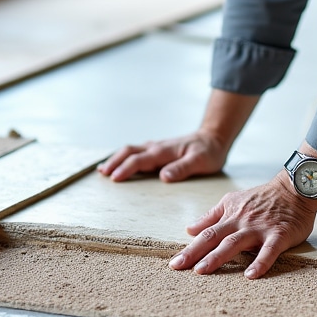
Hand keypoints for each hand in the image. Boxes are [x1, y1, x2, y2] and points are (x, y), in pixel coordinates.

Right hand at [96, 131, 227, 182]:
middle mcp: (157, 146)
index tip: (114, 178)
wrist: (214, 137)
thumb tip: (164, 177)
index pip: (140, 159)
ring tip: (103, 170)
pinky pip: (136, 152)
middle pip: (129, 151)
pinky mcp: (158, 150)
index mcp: (164, 151)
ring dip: (116, 158)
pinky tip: (119, 164)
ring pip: (131, 150)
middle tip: (102, 174)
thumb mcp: (201, 161)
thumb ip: (182, 168)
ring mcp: (156, 147)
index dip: (126, 168)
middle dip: (114, 162)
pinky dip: (124, 157)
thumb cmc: (209, 151)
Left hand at [169, 172, 316, 278]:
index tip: (175, 264)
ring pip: (235, 243)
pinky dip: (260, 262)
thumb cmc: (264, 197)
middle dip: (196, 253)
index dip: (190, 248)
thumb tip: (189, 228)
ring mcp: (260, 228)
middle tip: (179, 268)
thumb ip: (212, 215)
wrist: (295, 188)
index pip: (206, 233)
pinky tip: (251, 276)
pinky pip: (269, 250)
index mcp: (230, 216)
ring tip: (203, 271)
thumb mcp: (233, 200)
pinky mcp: (279, 234)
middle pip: (215, 238)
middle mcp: (242, 222)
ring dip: (218, 257)